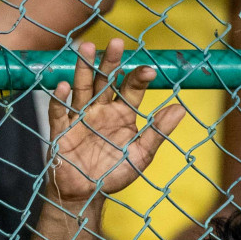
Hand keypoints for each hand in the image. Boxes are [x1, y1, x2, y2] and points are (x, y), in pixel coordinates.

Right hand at [48, 39, 186, 205]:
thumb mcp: (141, 155)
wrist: (85, 195)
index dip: (138, 78)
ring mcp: (80, 119)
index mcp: (121, 114)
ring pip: (81, 89)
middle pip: (105, 81)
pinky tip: (63, 86)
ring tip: (86, 48)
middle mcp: (100, 110)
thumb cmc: (114, 174)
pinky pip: (59, 113)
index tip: (148, 71)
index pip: (131, 89)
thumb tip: (181, 108)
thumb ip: (158, 131)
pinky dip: (60, 100)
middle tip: (116, 43)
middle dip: (110, 63)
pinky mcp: (61, 132)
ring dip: (83, 70)